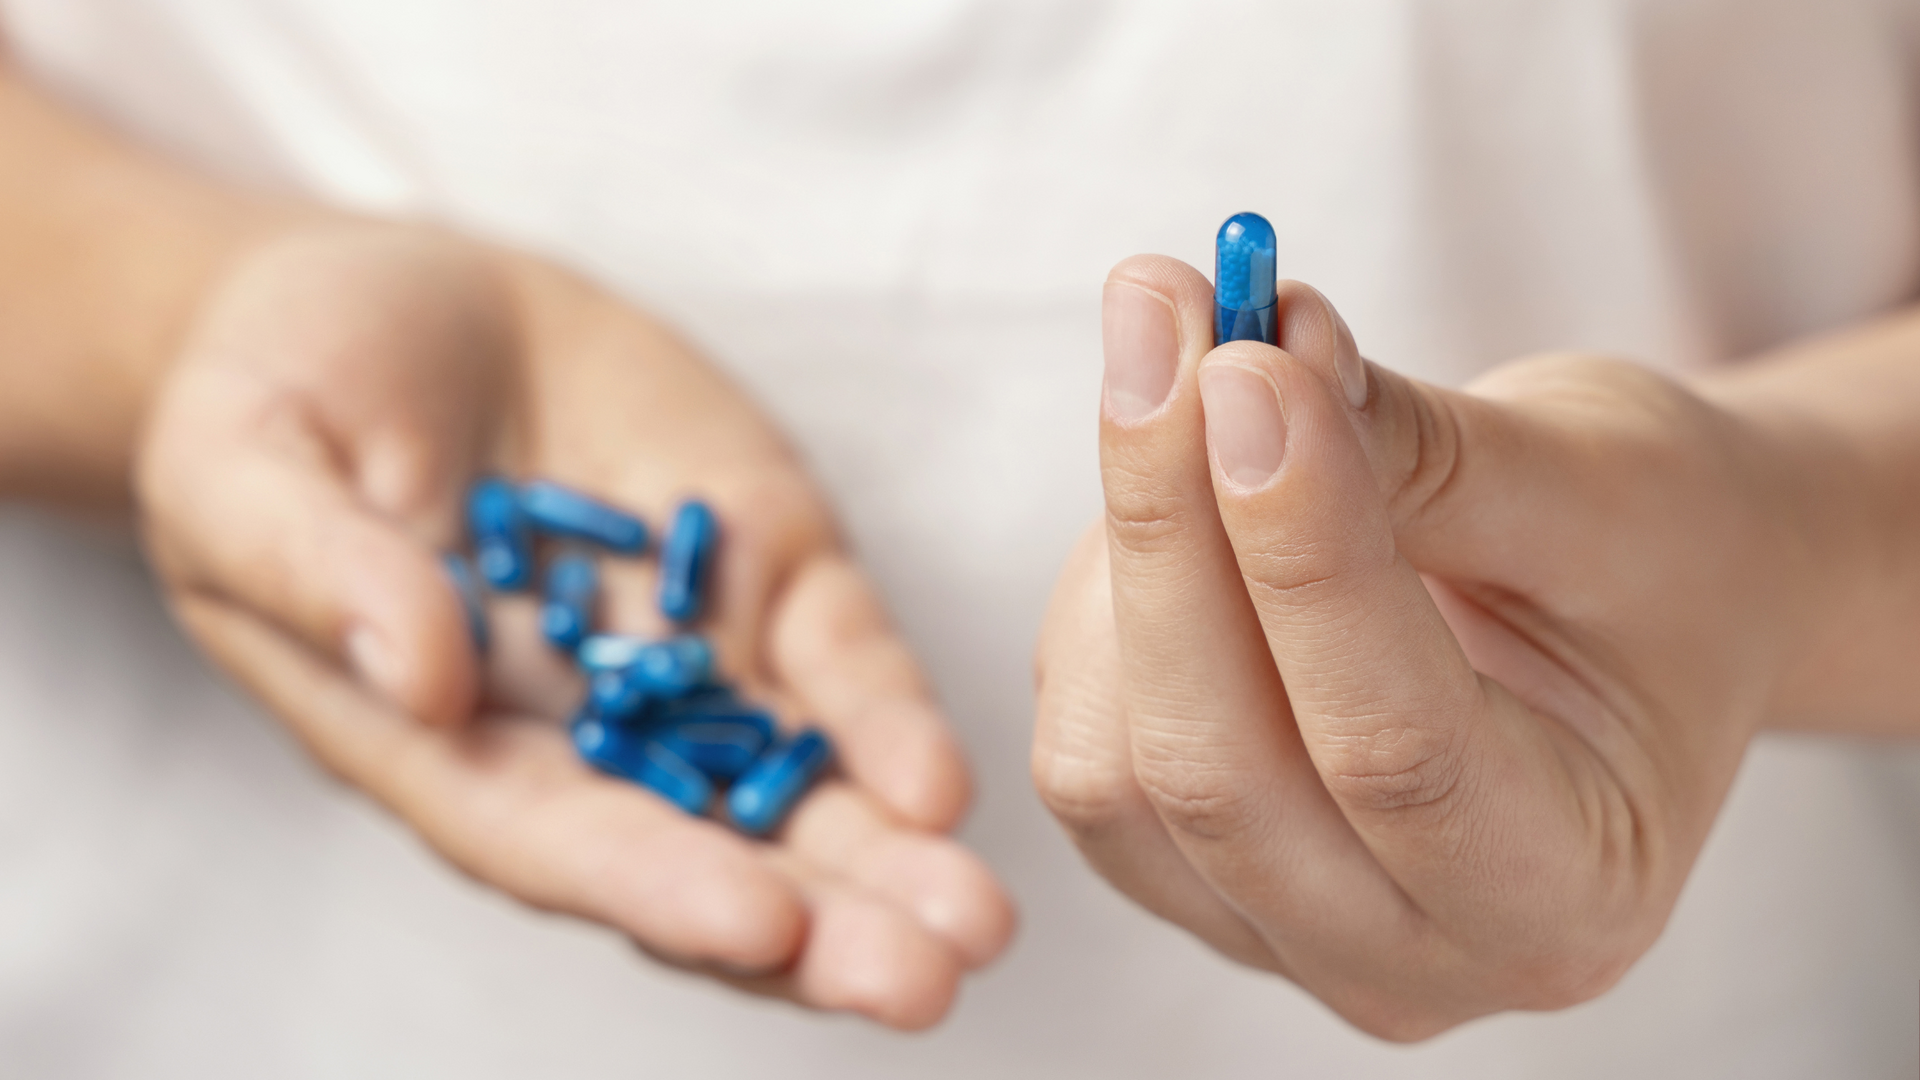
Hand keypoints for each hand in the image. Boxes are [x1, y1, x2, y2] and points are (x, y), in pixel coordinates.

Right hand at [137, 222, 1013, 1028]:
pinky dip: (890, 717)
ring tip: (973, 923)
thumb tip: (425, 675)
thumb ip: (319, 571)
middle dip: (818, 926)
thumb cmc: (281, 398)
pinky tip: (940, 781)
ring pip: (802, 785)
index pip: (559, 842)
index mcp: (451, 742)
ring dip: (888, 860)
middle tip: (921, 982)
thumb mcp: (245, 469)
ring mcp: (693, 653)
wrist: (397, 302)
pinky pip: (837, 655)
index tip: (755, 926)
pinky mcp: (766, 565)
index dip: (656, 889)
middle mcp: (589, 731)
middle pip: (711, 852)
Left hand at [1031, 255, 1833, 1037]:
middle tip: (1163, 310)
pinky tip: (1178, 498)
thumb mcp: (1602, 484)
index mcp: (1568, 893)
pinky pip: (1082, 748)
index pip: (1394, 746)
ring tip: (1203, 393)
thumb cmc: (1655, 554)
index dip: (1297, 548)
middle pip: (1216, 774)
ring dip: (1128, 554)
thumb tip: (1242, 365)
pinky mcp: (1182, 876)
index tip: (1243, 363)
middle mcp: (1411, 959)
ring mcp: (1280, 932)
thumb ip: (1421, 446)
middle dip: (1167, 524)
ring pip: (1112, 770)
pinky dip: (1103, 601)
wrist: (1642, 608)